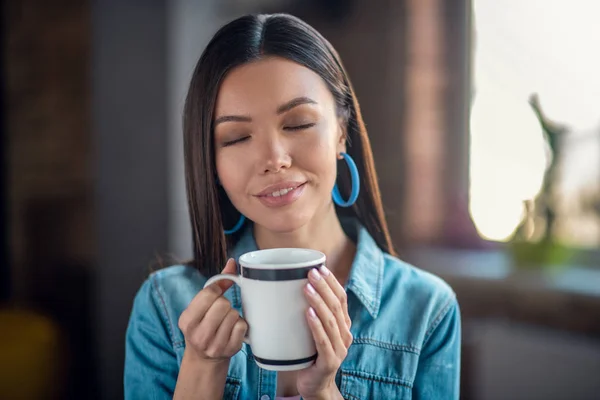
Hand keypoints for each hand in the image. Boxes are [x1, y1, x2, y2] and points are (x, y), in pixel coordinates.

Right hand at [178, 259, 247, 364]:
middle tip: (220, 311)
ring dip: (233, 314)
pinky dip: (240, 324)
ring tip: (225, 321)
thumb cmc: (203, 323)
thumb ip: (217, 283)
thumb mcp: (201, 306)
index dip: (216, 290)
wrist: (204, 357)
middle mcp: (198, 335)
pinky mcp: (230, 350)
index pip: (208, 294)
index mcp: (187, 320)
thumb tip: (232, 262)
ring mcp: (215, 345)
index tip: (215, 295)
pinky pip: (242, 326)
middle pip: (223, 304)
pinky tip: (233, 329)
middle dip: (224, 304)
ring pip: (234, 315)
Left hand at [297, 265, 351, 399]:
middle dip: (324, 286)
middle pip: (337, 305)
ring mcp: (340, 348)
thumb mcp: (312, 330)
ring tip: (306, 287)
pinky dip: (316, 325)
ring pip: (331, 320)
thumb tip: (290, 286)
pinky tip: (308, 313)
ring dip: (319, 301)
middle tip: (310, 272)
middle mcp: (345, 334)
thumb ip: (309, 312)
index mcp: (342, 324)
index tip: (320, 267)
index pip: (341, 298)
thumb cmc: (309, 354)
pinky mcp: (330, 361)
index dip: (332, 282)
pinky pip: (323, 340)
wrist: (314, 385)